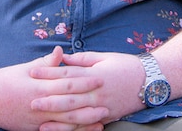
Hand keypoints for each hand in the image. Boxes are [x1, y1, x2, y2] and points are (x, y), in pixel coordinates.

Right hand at [0, 47, 109, 130]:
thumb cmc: (6, 79)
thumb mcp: (26, 68)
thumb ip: (46, 63)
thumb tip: (61, 51)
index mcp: (40, 86)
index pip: (67, 84)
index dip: (85, 82)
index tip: (100, 79)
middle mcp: (40, 104)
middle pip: (69, 106)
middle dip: (89, 105)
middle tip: (108, 104)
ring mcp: (36, 120)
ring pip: (64, 123)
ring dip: (84, 123)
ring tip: (100, 121)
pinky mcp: (33, 130)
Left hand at [31, 51, 145, 128]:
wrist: (151, 81)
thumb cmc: (126, 65)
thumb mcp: (105, 57)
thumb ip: (83, 59)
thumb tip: (64, 58)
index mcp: (96, 75)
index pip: (68, 74)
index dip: (49, 73)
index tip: (33, 72)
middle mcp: (98, 93)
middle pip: (69, 97)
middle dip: (49, 98)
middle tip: (31, 100)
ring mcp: (102, 107)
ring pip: (76, 114)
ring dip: (57, 117)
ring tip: (40, 117)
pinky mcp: (107, 118)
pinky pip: (86, 125)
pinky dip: (72, 129)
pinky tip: (58, 129)